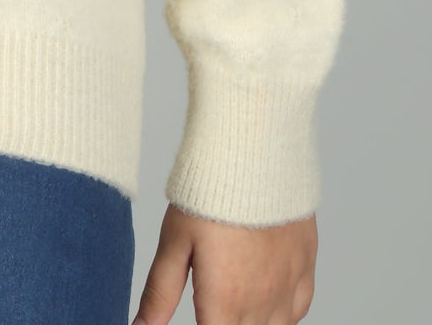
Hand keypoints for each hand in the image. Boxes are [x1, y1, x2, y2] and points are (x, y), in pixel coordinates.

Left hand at [132, 201, 317, 324]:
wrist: (254, 157)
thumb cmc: (207, 196)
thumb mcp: (174, 243)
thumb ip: (159, 293)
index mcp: (225, 304)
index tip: (199, 313)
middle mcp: (261, 305)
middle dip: (223, 322)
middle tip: (209, 300)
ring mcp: (287, 289)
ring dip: (250, 322)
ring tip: (230, 301)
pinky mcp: (305, 269)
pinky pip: (296, 311)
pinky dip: (279, 314)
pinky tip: (262, 298)